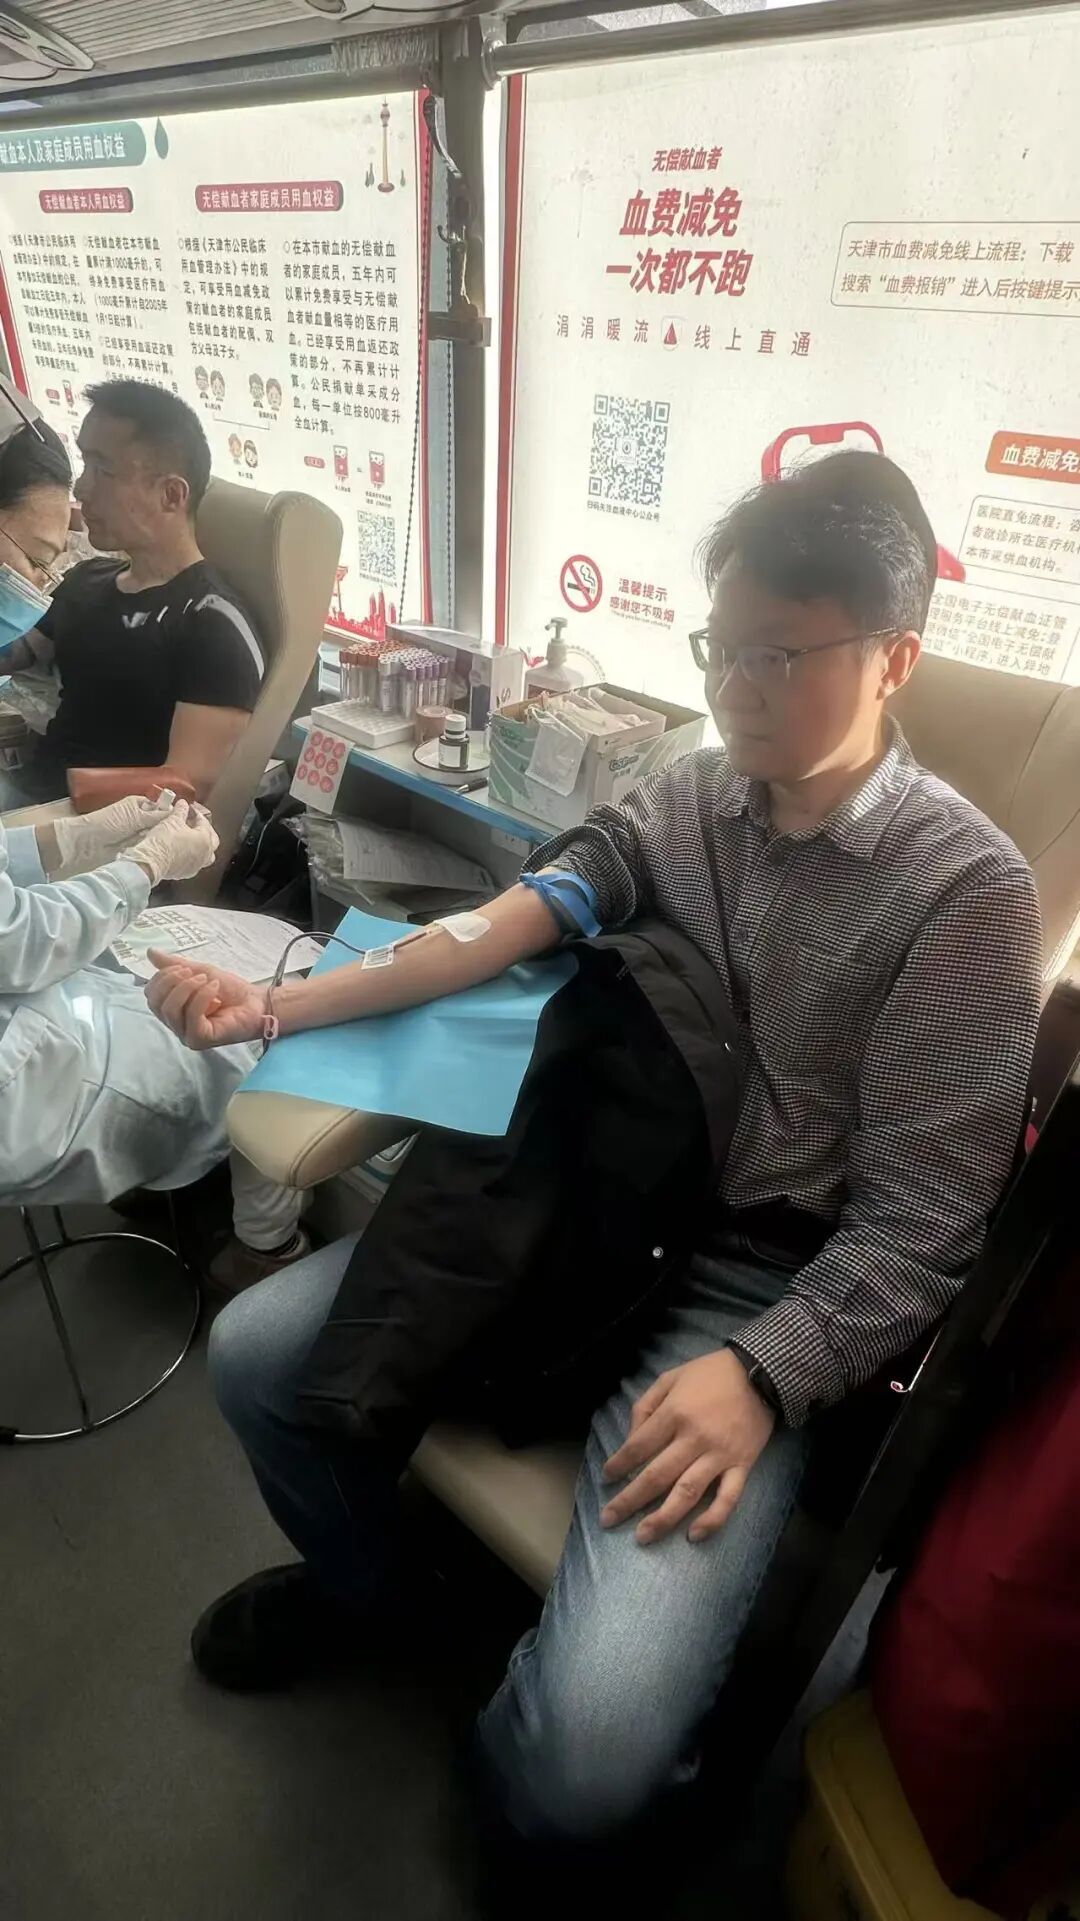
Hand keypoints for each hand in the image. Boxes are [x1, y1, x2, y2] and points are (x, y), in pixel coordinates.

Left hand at [48, 789, 175, 876]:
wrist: (88, 843)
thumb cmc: (109, 823)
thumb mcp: (134, 815)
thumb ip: (156, 815)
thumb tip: (176, 812)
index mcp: (139, 804)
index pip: (160, 806)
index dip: (171, 812)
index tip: (184, 819)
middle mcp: (140, 818)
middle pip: (160, 821)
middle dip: (167, 827)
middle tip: (182, 833)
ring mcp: (138, 833)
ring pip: (156, 834)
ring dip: (161, 838)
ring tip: (175, 843)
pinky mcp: (135, 847)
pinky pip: (150, 845)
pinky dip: (154, 847)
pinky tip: (165, 851)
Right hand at [124, 800, 217, 886]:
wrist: (152, 862)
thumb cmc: (164, 842)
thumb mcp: (172, 820)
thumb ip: (180, 811)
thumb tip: (182, 805)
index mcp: (205, 840)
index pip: (204, 823)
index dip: (196, 813)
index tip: (189, 809)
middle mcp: (205, 854)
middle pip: (212, 840)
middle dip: (204, 830)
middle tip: (194, 823)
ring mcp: (197, 865)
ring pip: (206, 854)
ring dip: (201, 845)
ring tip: (191, 838)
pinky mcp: (186, 873)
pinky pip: (194, 863)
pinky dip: (191, 855)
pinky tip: (182, 850)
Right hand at [146, 953, 268, 1049]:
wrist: (256, 1002)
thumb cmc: (229, 990)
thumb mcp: (200, 971)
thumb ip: (175, 965)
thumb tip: (150, 952)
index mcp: (172, 1009)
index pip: (151, 996)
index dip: (161, 978)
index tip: (183, 967)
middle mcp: (175, 1024)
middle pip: (156, 1004)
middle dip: (172, 982)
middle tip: (195, 973)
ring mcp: (186, 1035)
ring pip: (170, 1010)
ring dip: (188, 988)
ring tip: (207, 980)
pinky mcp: (199, 1039)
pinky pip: (190, 1017)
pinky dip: (202, 997)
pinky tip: (215, 989)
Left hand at [600, 1349, 774, 1546]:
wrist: (761, 1372)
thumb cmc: (710, 1374)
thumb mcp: (670, 1378)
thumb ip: (645, 1406)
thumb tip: (631, 1440)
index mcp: (674, 1413)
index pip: (638, 1447)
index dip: (618, 1465)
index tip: (606, 1479)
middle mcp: (694, 1438)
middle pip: (656, 1476)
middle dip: (629, 1501)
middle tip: (608, 1519)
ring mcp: (720, 1455)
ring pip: (687, 1493)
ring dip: (663, 1518)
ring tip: (642, 1536)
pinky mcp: (743, 1466)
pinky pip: (728, 1498)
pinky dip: (712, 1520)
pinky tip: (693, 1535)